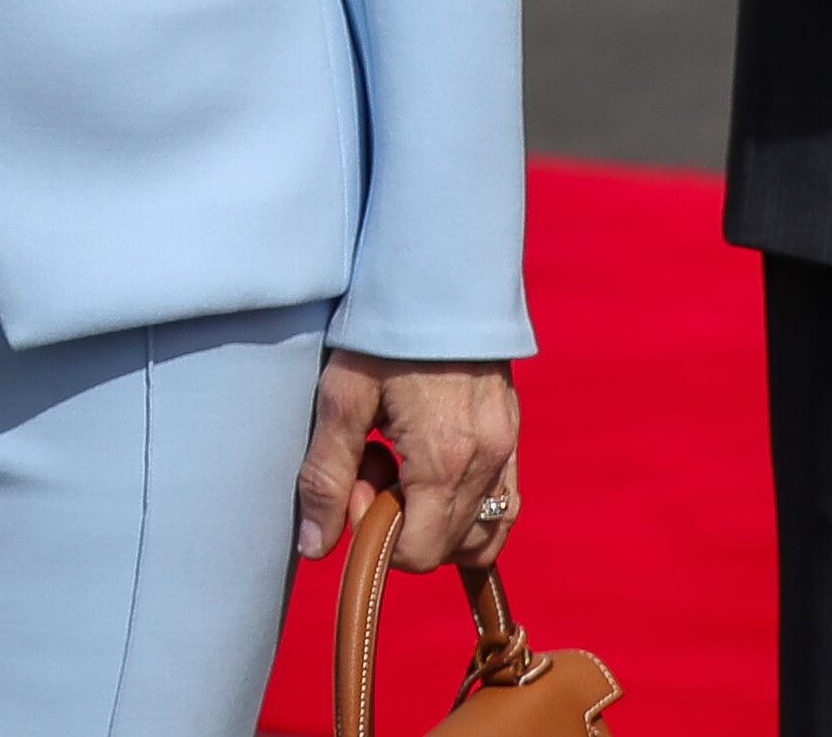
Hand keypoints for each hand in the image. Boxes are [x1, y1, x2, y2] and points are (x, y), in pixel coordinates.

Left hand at [299, 351, 519, 569]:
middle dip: (400, 522)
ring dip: (434, 519)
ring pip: (483, 534)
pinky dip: (463, 505)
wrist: (436, 278)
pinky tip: (423, 462)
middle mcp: (489, 466)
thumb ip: (326, 476)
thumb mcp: (340, 398)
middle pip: (447, 547)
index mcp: (445, 461)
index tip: (352, 484)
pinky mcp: (514, 438)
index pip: (418, 552)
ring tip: (397, 462)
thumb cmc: (381, 333)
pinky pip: (503, 504)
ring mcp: (510, 454)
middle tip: (369, 462)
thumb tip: (316, 548)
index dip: (375, 535)